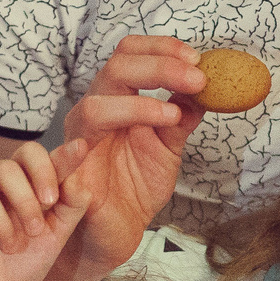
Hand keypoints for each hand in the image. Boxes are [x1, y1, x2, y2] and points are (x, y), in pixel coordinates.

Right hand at [0, 141, 90, 280]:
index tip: (53, 197)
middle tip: (34, 232)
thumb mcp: (57, 234)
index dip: (46, 167)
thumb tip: (79, 167)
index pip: (30, 152)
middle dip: (25, 202)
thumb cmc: (25, 262)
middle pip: (5, 168)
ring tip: (9, 247)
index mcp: (18, 179)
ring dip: (1, 222)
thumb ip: (72, 201)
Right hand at [61, 36, 206, 277]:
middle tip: (197, 78)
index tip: (196, 57)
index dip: (161, 48)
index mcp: (118, 100)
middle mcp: (95, 112)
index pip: (130, 54)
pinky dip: (112, 140)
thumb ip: (182, 116)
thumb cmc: (135, 187)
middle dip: (159, 66)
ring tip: (173, 115)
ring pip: (95, 105)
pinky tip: (144, 137)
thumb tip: (208, 87)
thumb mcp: (168, 147)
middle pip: (115, 67)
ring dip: (139, 105)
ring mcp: (80, 141)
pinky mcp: (71, 175)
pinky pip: (75, 152)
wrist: (117, 232)